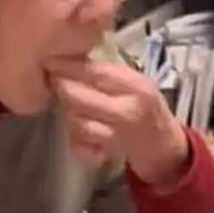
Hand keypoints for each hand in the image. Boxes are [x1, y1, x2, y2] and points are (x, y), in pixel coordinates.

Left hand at [49, 59, 188, 181]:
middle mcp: (128, 110)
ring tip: (74, 107)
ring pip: (76, 120)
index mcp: (137, 86)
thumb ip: (107, 73)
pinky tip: (81, 131)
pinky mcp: (107, 153)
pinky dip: (75, 137)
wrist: (162, 142)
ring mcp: (118, 134)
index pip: (98, 74)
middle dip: (63, 88)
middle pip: (80, 97)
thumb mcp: (134, 83)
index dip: (70, 67)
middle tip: (55, 82)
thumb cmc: (144, 105)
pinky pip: (79, 143)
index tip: (51, 61)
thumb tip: (69, 59)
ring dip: (69, 113)